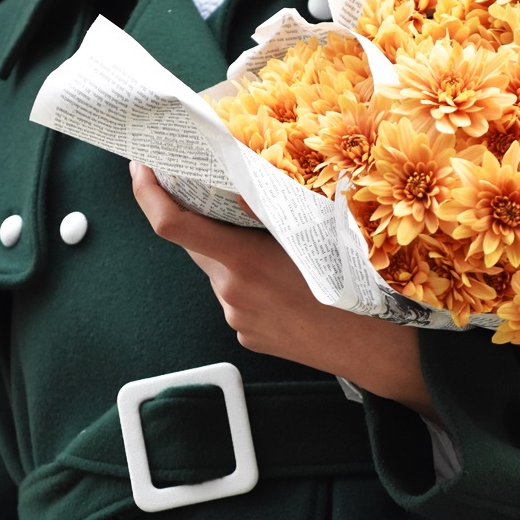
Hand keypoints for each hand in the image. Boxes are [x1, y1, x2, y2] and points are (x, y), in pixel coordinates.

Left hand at [129, 163, 435, 418]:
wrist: (377, 351)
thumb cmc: (355, 286)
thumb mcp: (318, 231)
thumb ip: (272, 208)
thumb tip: (241, 179)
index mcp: (243, 261)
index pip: (174, 224)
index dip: (148, 193)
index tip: (142, 169)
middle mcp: (231, 293)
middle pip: (199, 245)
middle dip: (206, 220)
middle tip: (227, 198)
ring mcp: (238, 318)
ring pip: (222, 273)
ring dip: (237, 255)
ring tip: (281, 253)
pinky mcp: (248, 337)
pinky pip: (239, 299)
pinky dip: (252, 284)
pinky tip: (287, 286)